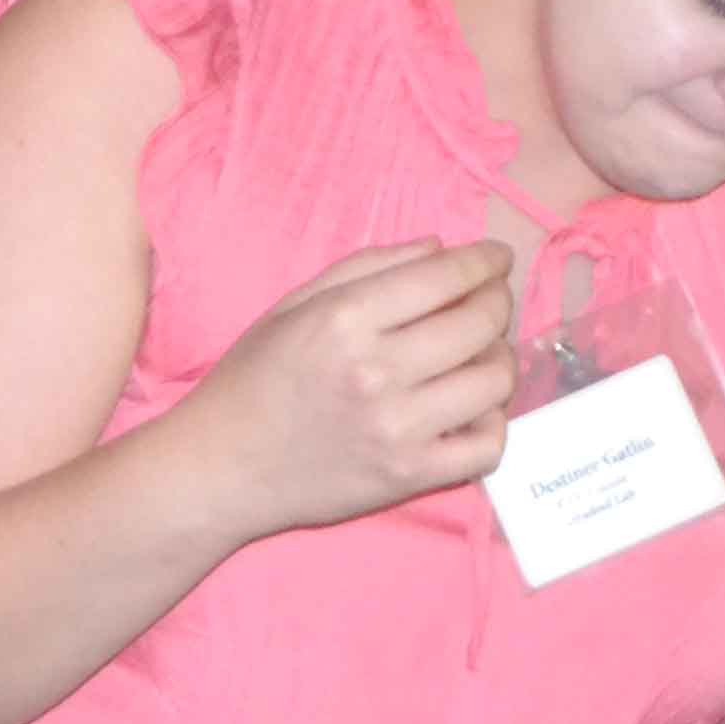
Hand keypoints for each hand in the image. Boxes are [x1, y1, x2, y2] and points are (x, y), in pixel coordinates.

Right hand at [179, 237, 520, 538]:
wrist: (224, 465)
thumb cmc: (252, 378)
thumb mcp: (291, 307)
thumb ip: (363, 268)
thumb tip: (439, 248)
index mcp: (342, 320)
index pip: (441, 278)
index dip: (481, 261)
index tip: (496, 256)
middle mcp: (376, 370)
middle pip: (478, 324)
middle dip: (497, 301)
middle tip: (491, 299)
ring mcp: (399, 427)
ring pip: (494, 382)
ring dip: (500, 358)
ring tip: (482, 353)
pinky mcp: (412, 474)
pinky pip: (489, 444)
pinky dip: (495, 421)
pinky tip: (473, 407)